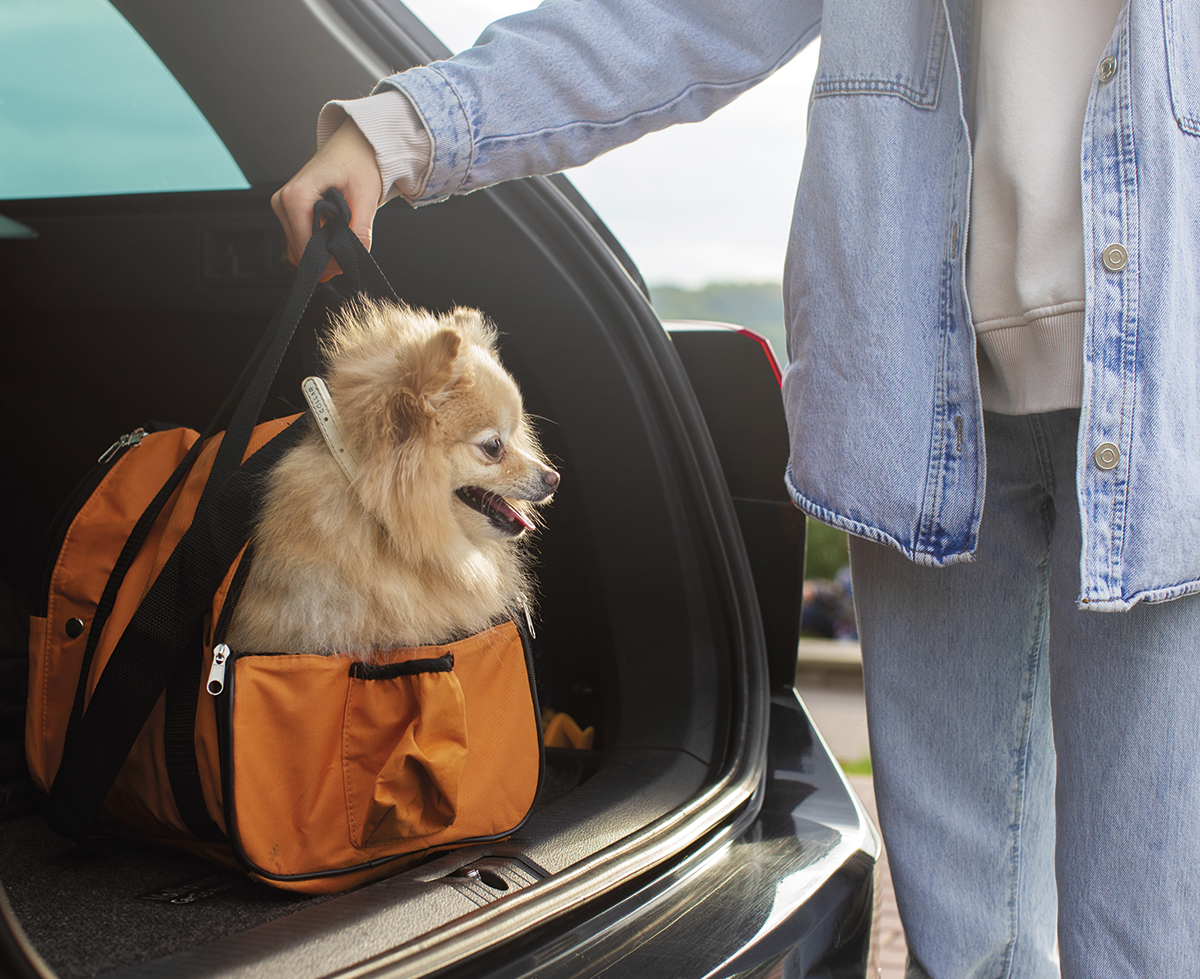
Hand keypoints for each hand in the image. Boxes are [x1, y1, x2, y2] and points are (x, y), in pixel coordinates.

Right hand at [271, 116, 382, 280]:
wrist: (353, 144)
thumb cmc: (358, 162)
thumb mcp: (366, 195)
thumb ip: (361, 229)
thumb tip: (357, 256)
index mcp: (296, 196)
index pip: (304, 248)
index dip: (328, 262)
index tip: (348, 263)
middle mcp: (282, 201)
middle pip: (299, 251)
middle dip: (326, 257)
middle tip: (351, 245)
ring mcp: (282, 205)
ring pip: (299, 248)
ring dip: (322, 249)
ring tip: (343, 229)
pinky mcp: (287, 209)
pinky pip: (300, 238)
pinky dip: (318, 242)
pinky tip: (334, 227)